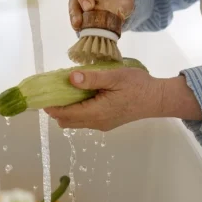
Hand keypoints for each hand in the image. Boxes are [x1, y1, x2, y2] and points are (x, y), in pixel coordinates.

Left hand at [44, 69, 201, 130]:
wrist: (158, 98)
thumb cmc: (138, 86)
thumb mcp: (114, 77)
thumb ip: (92, 79)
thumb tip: (70, 79)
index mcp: (96, 113)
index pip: (64, 114)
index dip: (51, 106)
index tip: (43, 92)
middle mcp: (96, 123)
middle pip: (66, 121)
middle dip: (56, 108)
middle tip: (53, 88)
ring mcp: (102, 124)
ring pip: (75, 121)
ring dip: (67, 108)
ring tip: (67, 89)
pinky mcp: (107, 121)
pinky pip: (85, 119)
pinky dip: (78, 109)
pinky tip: (82, 93)